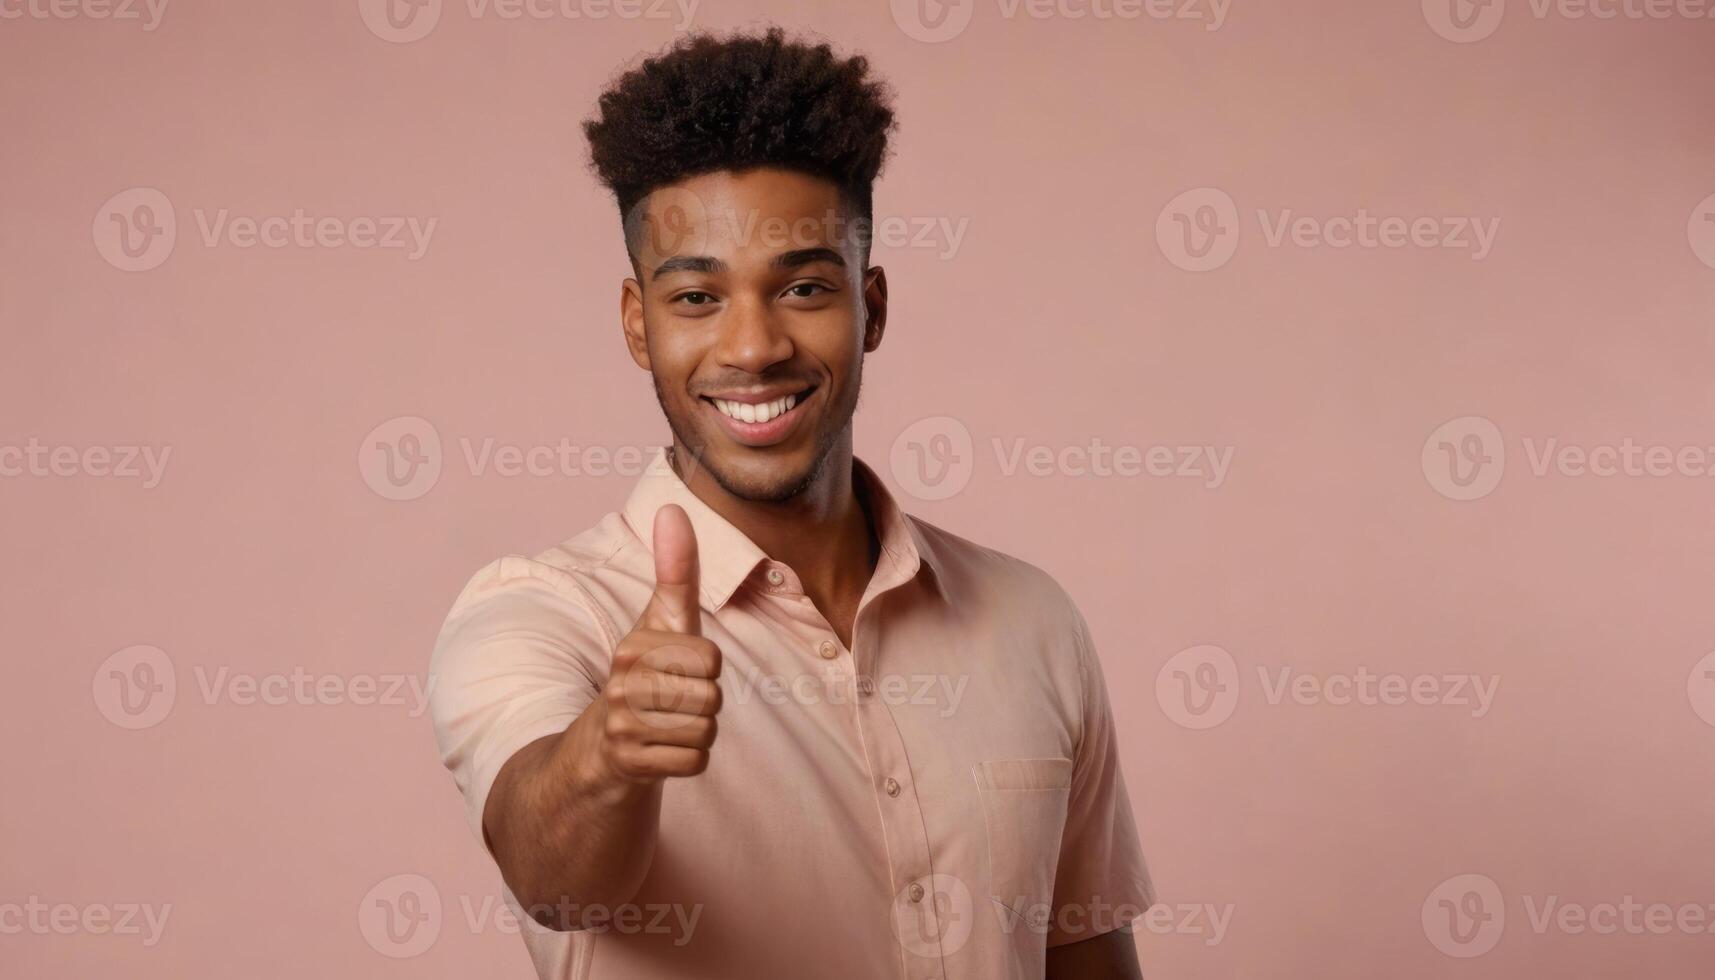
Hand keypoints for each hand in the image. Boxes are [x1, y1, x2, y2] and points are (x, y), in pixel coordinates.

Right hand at [596, 504, 721, 781]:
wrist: (601, 748)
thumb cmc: (646, 675)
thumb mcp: (662, 623)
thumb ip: (675, 570)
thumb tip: (672, 507)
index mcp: (633, 647)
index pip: (710, 658)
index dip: (707, 668)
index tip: (678, 670)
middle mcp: (622, 684)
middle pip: (711, 697)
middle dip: (705, 704)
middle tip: (675, 703)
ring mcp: (621, 726)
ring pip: (705, 731)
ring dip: (698, 732)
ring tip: (668, 724)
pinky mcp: (628, 765)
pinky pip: (695, 763)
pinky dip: (689, 760)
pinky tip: (664, 750)